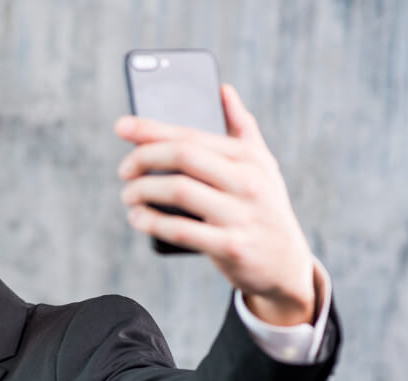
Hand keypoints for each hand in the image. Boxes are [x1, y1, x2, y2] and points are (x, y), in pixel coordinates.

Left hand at [115, 84, 315, 325]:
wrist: (286, 264)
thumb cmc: (264, 208)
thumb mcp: (262, 166)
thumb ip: (242, 128)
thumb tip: (222, 89)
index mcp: (249, 157)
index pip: (192, 134)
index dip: (151, 128)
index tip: (121, 126)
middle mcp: (247, 181)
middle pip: (183, 156)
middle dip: (143, 158)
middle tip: (124, 169)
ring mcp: (240, 214)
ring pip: (178, 191)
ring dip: (142, 191)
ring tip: (127, 195)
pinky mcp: (231, 247)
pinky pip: (180, 230)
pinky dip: (151, 222)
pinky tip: (137, 218)